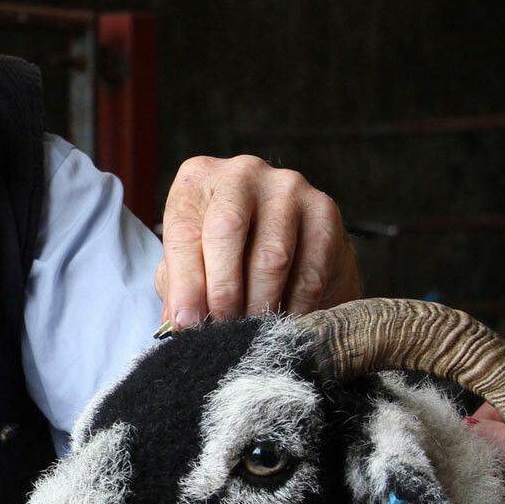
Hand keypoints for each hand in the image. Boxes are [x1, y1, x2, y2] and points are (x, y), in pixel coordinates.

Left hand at [154, 155, 360, 327]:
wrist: (287, 239)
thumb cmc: (227, 252)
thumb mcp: (194, 261)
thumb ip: (181, 288)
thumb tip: (181, 323)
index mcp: (198, 179)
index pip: (184, 229)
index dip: (185, 283)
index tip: (188, 323)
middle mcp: (241, 173)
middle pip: (227, 230)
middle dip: (223, 290)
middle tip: (221, 329)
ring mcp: (287, 187)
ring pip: (272, 256)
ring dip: (259, 304)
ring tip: (249, 331)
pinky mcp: (324, 211)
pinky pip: (309, 271)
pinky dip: (294, 307)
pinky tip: (282, 322)